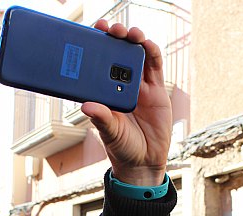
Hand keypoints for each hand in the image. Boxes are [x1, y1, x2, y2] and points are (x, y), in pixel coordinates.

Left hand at [81, 20, 171, 186]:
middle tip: (109, 28)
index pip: (97, 63)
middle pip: (117, 53)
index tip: (88, 34)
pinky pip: (154, 66)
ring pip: (136, 55)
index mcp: (104, 92)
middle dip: (113, 36)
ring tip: (129, 33)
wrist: (144, 162)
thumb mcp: (110, 133)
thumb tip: (87, 106)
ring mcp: (139, 86)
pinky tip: (146, 44)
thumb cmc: (122, 148)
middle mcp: (120, 85)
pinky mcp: (156, 90)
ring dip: (133, 40)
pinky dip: (151, 52)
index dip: (94, 46)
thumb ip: (102, 118)